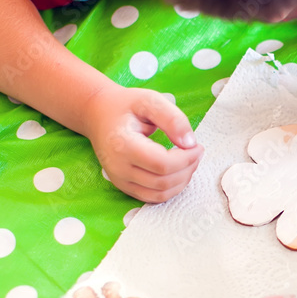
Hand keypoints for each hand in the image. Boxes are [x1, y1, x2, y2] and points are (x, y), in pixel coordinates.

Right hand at [84, 86, 203, 202]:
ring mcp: (119, 180)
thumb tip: (190, 143)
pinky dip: (170, 189)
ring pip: (159, 194)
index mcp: (123, 145)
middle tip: (197, 153)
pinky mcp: (123, 186)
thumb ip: (172, 119)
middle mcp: (118, 167)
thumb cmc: (125, 106)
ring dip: (181, 182)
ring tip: (190, 162)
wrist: (98, 114)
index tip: (198, 146)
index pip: (162, 164)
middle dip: (187, 169)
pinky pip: (152, 197)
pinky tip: (178, 172)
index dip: (186, 159)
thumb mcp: (149, 100)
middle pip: (163, 182)